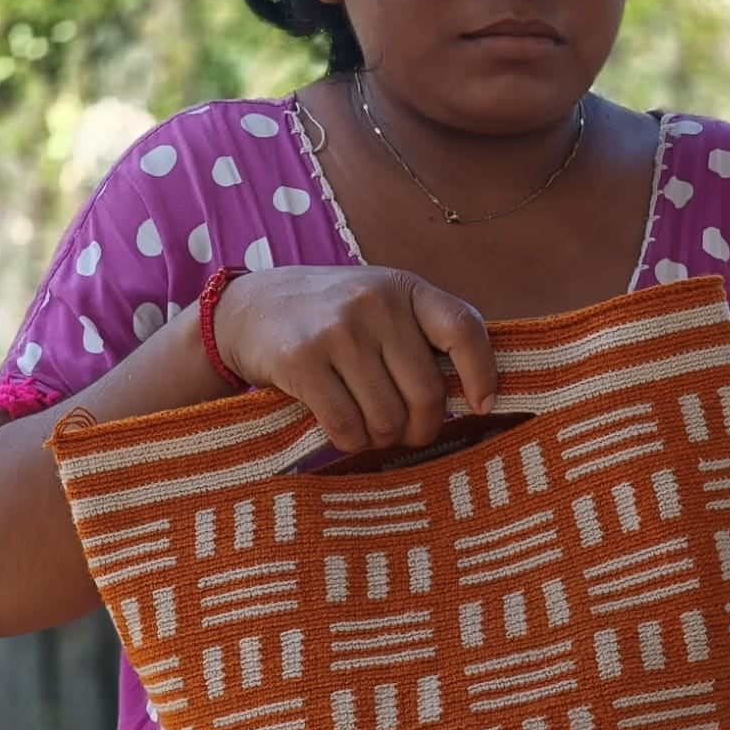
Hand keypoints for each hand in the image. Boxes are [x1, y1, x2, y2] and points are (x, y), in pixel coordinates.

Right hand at [210, 266, 497, 450]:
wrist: (248, 307)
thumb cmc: (331, 316)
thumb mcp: (381, 304)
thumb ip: (423, 335)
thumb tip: (479, 393)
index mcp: (405, 289)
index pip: (463, 329)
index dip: (482, 374)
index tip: (481, 405)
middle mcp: (375, 303)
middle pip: (426, 394)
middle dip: (420, 427)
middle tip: (406, 432)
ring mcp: (338, 331)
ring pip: (387, 419)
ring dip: (380, 438)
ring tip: (367, 425)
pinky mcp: (302, 361)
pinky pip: (346, 427)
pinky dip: (349, 441)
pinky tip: (342, 429)